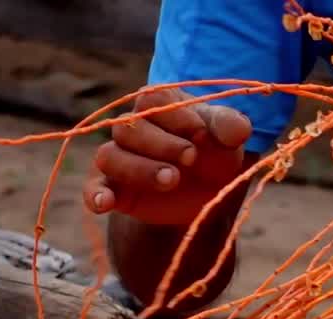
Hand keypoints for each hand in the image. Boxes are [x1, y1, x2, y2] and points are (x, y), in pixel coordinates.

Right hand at [85, 88, 252, 225]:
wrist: (208, 194)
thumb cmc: (215, 153)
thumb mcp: (229, 138)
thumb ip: (231, 127)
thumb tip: (239, 130)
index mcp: (158, 103)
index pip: (152, 100)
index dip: (176, 118)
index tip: (202, 135)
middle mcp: (131, 126)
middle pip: (128, 128)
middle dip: (161, 144)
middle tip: (191, 158)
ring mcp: (120, 157)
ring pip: (110, 156)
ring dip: (139, 169)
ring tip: (171, 180)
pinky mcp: (114, 189)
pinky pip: (93, 188)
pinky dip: (95, 195)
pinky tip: (104, 204)